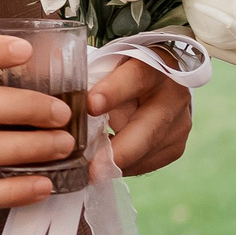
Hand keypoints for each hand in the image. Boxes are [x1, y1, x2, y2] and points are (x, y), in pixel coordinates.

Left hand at [90, 58, 192, 175]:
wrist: (160, 83)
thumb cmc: (123, 73)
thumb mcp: (110, 64)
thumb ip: (89, 76)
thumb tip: (57, 87)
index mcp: (154, 66)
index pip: (134, 78)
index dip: (113, 92)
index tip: (90, 106)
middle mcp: (173, 95)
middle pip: (148, 128)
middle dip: (119, 150)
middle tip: (92, 168)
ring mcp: (179, 124)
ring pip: (146, 152)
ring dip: (116, 163)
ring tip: (88, 170)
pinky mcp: (176, 146)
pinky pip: (146, 164)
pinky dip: (123, 166)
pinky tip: (105, 165)